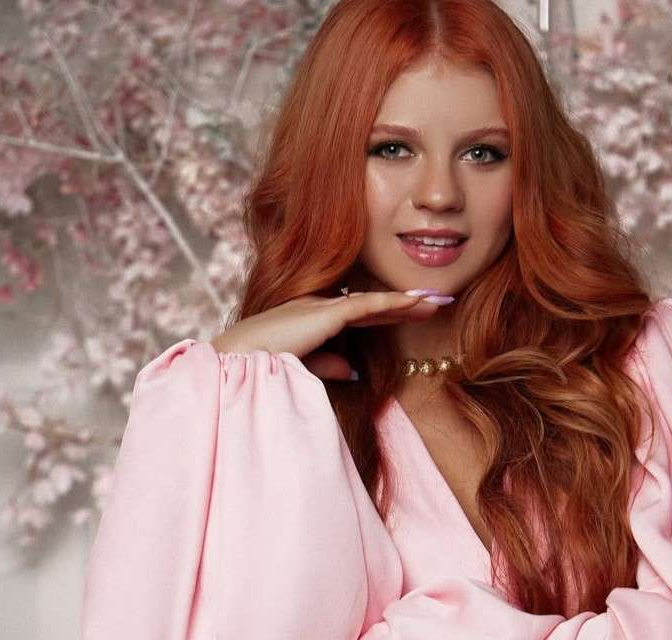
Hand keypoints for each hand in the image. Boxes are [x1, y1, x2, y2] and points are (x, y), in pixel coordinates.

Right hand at [210, 290, 451, 380]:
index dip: (385, 315)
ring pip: (374, 302)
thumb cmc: (257, 371)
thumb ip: (326, 366)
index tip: (412, 314)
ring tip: (436, 301)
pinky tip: (415, 302)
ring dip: (407, 302)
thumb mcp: (299, 370)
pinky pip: (367, 306)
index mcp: (310, 320)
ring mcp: (321, 307)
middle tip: (433, 302)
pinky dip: (393, 303)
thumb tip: (353, 369)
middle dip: (403, 305)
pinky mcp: (326, 314)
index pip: (357, 315)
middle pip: (371, 305)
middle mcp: (317, 307)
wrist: (236, 365)